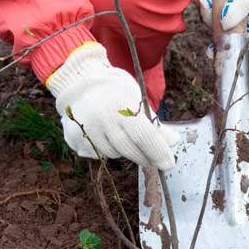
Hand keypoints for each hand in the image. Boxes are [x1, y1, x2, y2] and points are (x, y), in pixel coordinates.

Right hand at [47, 43, 177, 170]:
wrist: (79, 84)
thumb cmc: (115, 91)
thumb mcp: (136, 99)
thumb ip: (154, 122)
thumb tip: (173, 141)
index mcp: (120, 104)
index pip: (143, 135)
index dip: (158, 152)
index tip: (168, 164)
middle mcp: (101, 119)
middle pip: (130, 149)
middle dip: (145, 157)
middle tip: (153, 159)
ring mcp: (86, 130)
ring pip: (113, 153)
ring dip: (124, 150)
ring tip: (121, 134)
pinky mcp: (75, 140)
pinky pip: (98, 154)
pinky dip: (106, 148)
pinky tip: (104, 134)